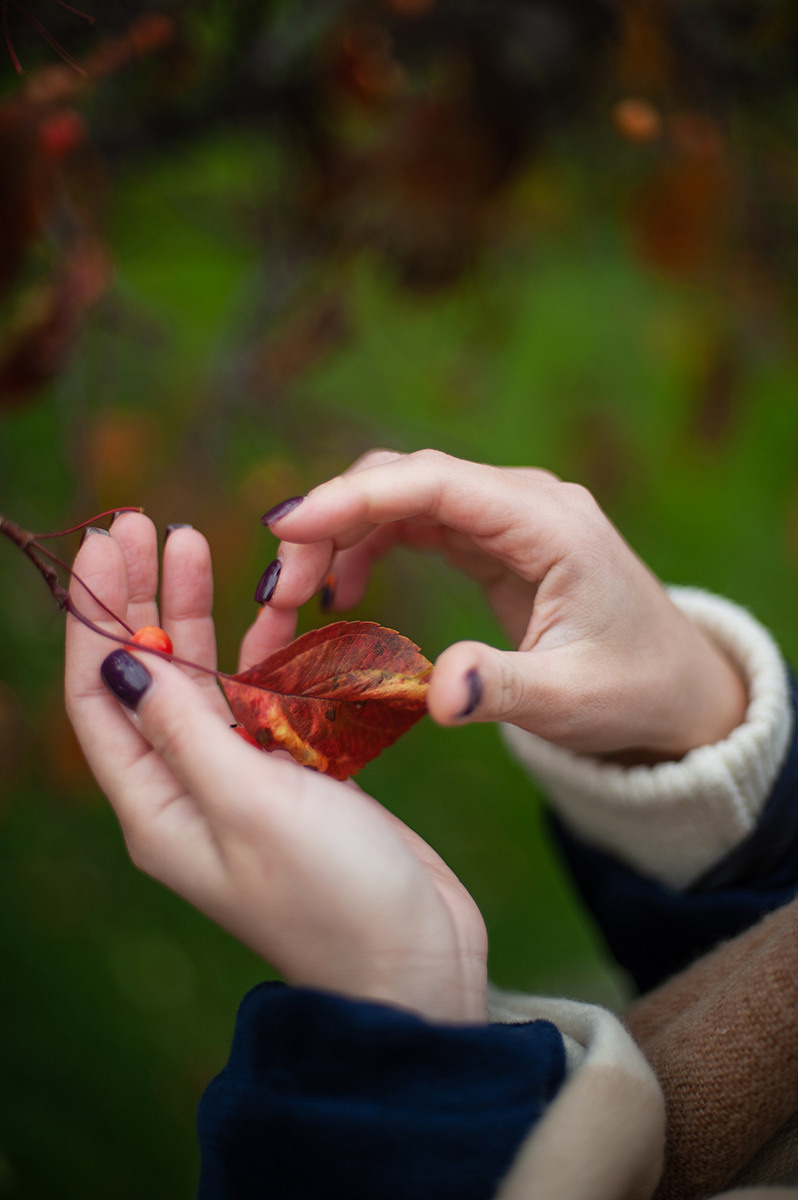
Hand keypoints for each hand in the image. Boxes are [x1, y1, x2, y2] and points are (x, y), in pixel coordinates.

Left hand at [64, 515, 487, 1022]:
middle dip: (139, 598)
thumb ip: (184, 726)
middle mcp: (188, 787)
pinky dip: (265, 649)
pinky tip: (269, 606)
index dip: (96, 616)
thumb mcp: (250, 802)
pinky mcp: (294, 774)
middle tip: (142, 524)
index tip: (108, 544)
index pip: (99, 695)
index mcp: (157, 805)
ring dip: (196, 612)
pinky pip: (265, 695)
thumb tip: (115, 662)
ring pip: (204, 677)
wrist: (416, 960)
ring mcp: (242, 778)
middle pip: (146, 675)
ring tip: (195, 541)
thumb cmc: (331, 896)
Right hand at [256, 448, 747, 759]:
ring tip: (295, 599)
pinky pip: (416, 522)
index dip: (356, 497)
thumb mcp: (571, 700)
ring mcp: (508, 517)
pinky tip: (341, 593)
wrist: (675, 689)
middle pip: (406, 480)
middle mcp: (525, 503)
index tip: (287, 527)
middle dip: (332, 520)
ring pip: (402, 496)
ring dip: (340, 535)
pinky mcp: (494, 539)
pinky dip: (368, 547)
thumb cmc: (634, 691)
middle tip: (278, 592)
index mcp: (551, 525)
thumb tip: (435, 694)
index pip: (437, 484)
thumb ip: (502, 688)